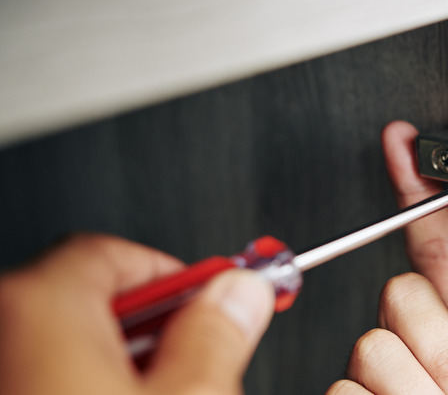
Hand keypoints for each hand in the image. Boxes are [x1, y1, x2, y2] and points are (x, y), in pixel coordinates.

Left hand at [0, 233, 274, 394]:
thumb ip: (218, 333)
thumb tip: (241, 294)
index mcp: (43, 304)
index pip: (114, 250)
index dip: (179, 273)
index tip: (215, 296)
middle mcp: (3, 326)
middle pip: (92, 294)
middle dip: (155, 322)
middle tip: (193, 355)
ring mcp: (2, 364)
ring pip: (67, 338)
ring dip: (123, 357)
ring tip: (160, 390)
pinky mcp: (8, 388)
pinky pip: (44, 368)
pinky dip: (84, 378)